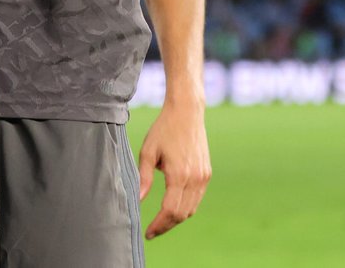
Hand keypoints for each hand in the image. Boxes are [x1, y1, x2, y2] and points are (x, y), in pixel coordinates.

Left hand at [138, 98, 210, 238]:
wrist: (187, 113)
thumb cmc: (163, 129)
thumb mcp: (148, 151)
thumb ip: (143, 177)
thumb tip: (138, 199)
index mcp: (179, 175)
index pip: (170, 211)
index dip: (158, 225)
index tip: (147, 232)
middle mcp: (195, 179)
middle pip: (182, 215)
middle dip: (166, 226)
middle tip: (152, 231)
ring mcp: (203, 177)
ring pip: (191, 209)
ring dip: (176, 218)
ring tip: (160, 221)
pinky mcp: (207, 174)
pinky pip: (197, 199)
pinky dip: (185, 207)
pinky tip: (173, 207)